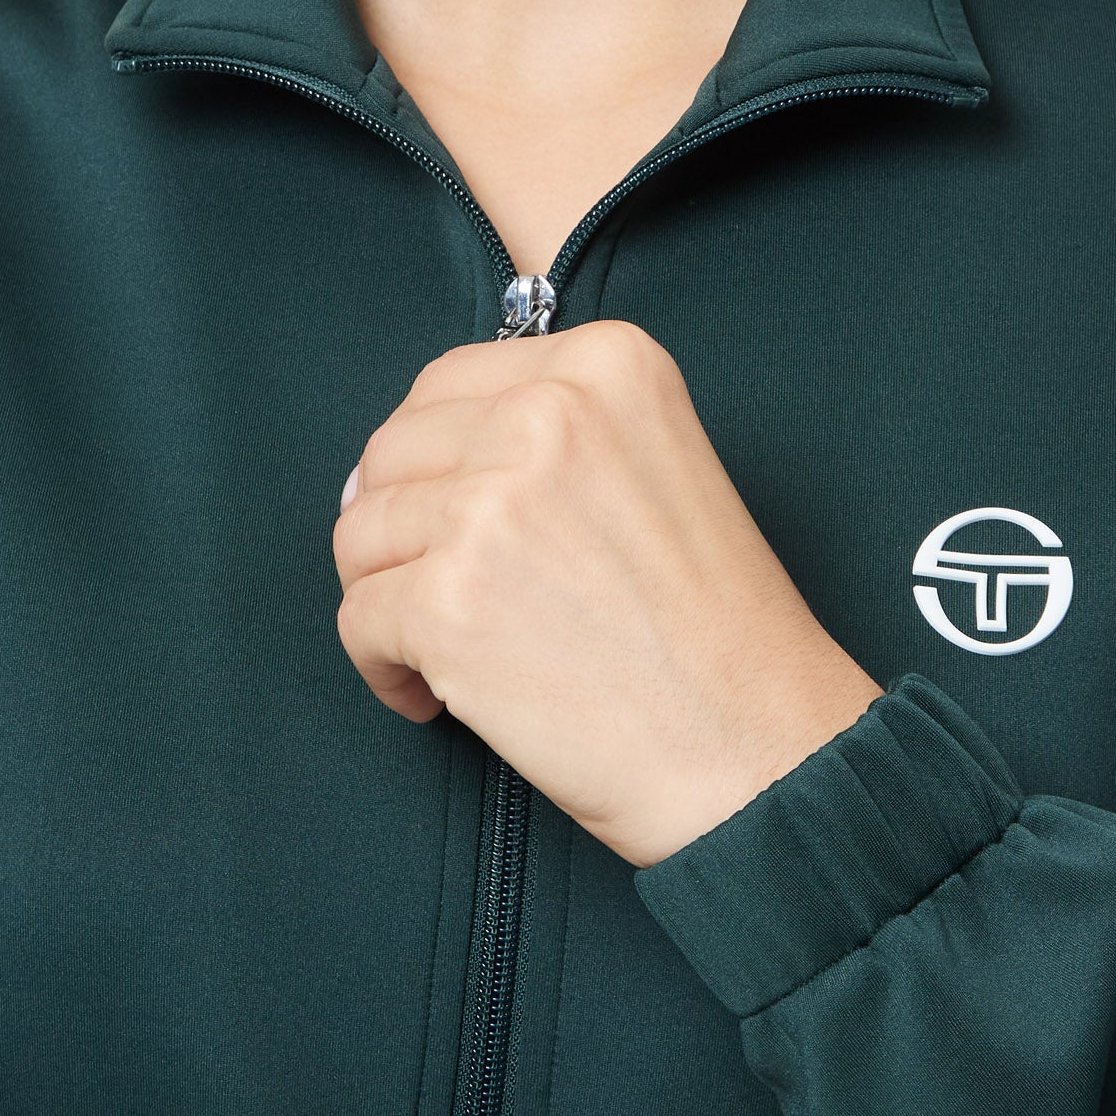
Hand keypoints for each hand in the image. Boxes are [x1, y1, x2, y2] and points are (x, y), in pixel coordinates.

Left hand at [332, 321, 872, 864]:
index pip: (446, 383)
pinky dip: (385, 669)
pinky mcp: (448, 600)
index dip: (433, 460)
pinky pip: (357, 621)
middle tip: (441, 594)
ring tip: (448, 653)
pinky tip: (439, 697)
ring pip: (360, 535)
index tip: (451, 519)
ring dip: (387, 599)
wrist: (758, 749)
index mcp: (607, 366)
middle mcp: (546, 415)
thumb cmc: (717, 633)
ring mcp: (491, 506)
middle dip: (398, 529)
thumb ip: (550, 437)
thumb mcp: (659, 468)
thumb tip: (391, 467)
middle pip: (391, 452)